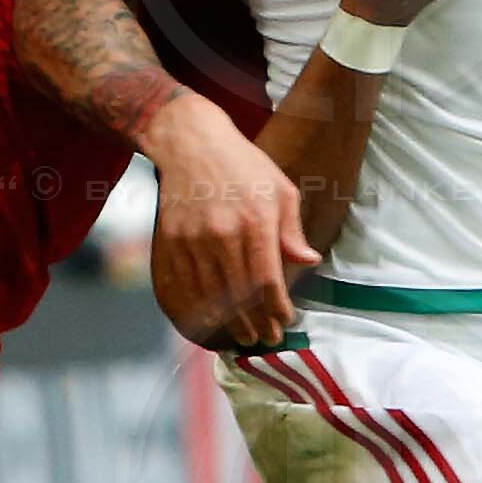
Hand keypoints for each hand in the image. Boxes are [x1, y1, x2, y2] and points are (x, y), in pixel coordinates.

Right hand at [142, 98, 315, 348]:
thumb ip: (292, 230)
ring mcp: (194, 239)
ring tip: (242, 336)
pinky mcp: (172, 240)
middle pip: (240, 294)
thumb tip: (308, 261)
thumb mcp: (280, 189)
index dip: (277, 308)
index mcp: (256, 221)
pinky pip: (184, 284)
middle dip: (255, 323)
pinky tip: (209, 319)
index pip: (268, 280)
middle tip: (265, 340)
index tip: (284, 322)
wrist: (191, 142)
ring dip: (228, 321)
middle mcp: (223, 234)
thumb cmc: (243, 165)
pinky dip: (197, 307)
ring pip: (211, 295)